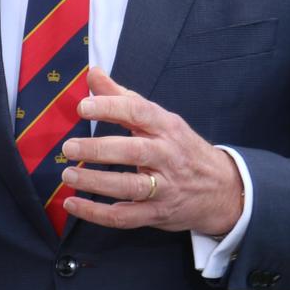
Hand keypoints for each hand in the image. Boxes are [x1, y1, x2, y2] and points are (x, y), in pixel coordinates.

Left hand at [60, 68, 242, 234]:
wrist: (222, 189)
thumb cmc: (180, 146)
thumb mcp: (159, 118)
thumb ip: (122, 97)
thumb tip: (93, 73)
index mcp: (166, 126)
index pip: (138, 112)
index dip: (110, 107)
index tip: (82, 107)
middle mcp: (167, 156)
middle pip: (133, 151)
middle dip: (98, 149)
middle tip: (69, 146)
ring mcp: (164, 187)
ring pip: (129, 187)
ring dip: (95, 183)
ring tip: (68, 174)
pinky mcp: (158, 214)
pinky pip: (125, 217)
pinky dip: (97, 214)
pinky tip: (73, 203)